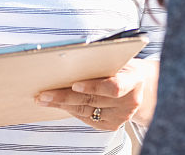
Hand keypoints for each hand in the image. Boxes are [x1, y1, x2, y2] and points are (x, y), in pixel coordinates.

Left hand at [35, 57, 155, 131]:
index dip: (94, 87)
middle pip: (93, 100)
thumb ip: (101, 61)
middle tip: (45, 93)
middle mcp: (130, 101)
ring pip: (86, 111)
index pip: (114, 86)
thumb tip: (69, 59)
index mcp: (133, 79)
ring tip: (44, 98)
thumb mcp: (119, 58)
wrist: (140, 86)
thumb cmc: (124, 66)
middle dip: (65, 96)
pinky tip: (58, 104)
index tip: (75, 84)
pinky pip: (87, 118)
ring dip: (62, 104)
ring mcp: (122, 116)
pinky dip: (71, 110)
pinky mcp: (112, 125)